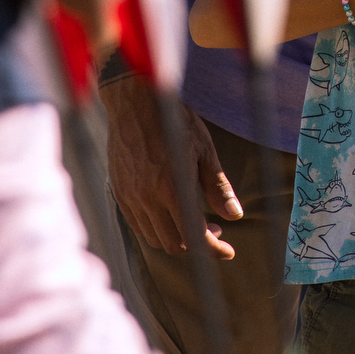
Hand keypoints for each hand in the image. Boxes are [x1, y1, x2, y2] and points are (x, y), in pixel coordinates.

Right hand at [101, 74, 239, 258]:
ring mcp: (130, 197)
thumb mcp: (204, 150)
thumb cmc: (175, 122)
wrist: (135, 102)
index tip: (228, 251)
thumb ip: (218, 187)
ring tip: (194, 220)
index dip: (214, 250)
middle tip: (214, 229)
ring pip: (154, 238)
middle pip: (174, 244)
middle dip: (198, 244)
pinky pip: (138, 226)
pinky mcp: (119, 193)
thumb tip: (235, 215)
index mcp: (172, 188)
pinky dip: (157, 229)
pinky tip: (171, 212)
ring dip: (177, 238)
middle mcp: (148, 198)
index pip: (194, 236)